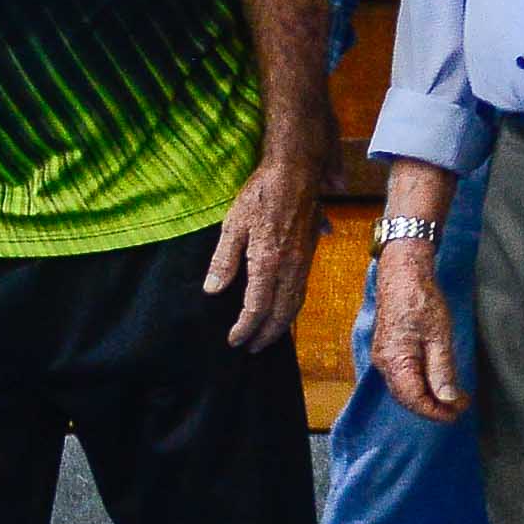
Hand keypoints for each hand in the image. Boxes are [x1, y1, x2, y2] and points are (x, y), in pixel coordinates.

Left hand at [204, 150, 323, 354]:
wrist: (297, 172)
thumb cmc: (261, 195)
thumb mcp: (233, 224)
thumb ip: (224, 260)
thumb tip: (213, 291)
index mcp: (268, 262)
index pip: (257, 308)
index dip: (245, 328)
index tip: (233, 341)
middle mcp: (290, 267)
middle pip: (281, 313)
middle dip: (266, 335)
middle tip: (251, 350)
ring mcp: (304, 261)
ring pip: (295, 304)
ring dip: (281, 326)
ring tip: (266, 338)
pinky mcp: (310, 254)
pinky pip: (302, 291)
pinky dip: (292, 309)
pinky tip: (283, 312)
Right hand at [372, 245, 470, 422]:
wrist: (402, 274)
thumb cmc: (421, 301)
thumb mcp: (439, 337)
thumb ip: (442, 371)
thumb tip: (448, 400)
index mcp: (395, 362)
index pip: (414, 400)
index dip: (436, 412)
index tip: (458, 413)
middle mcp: (384, 364)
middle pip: (407, 398)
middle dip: (434, 407)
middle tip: (460, 406)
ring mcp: (383, 357)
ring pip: (405, 389)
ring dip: (428, 397)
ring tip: (453, 397)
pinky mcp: (388, 350)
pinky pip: (402, 377)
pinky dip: (420, 385)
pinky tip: (436, 382)